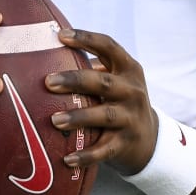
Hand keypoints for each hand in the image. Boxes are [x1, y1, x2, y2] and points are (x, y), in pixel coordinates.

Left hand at [44, 29, 157, 175]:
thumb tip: (47, 51)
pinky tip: (67, 159)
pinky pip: (104, 150)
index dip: (86, 39)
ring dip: (79, 117)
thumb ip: (92, 68)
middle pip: (104, 82)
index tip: (61, 35)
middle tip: (48, 82)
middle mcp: (132, 91)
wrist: (148, 140)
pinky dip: (86, 155)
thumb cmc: (118, 102)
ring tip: (54, 120)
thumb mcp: (115, 81)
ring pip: (104, 115)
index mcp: (128, 69)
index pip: (109, 47)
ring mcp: (131, 118)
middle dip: (75, 81)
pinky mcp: (126, 143)